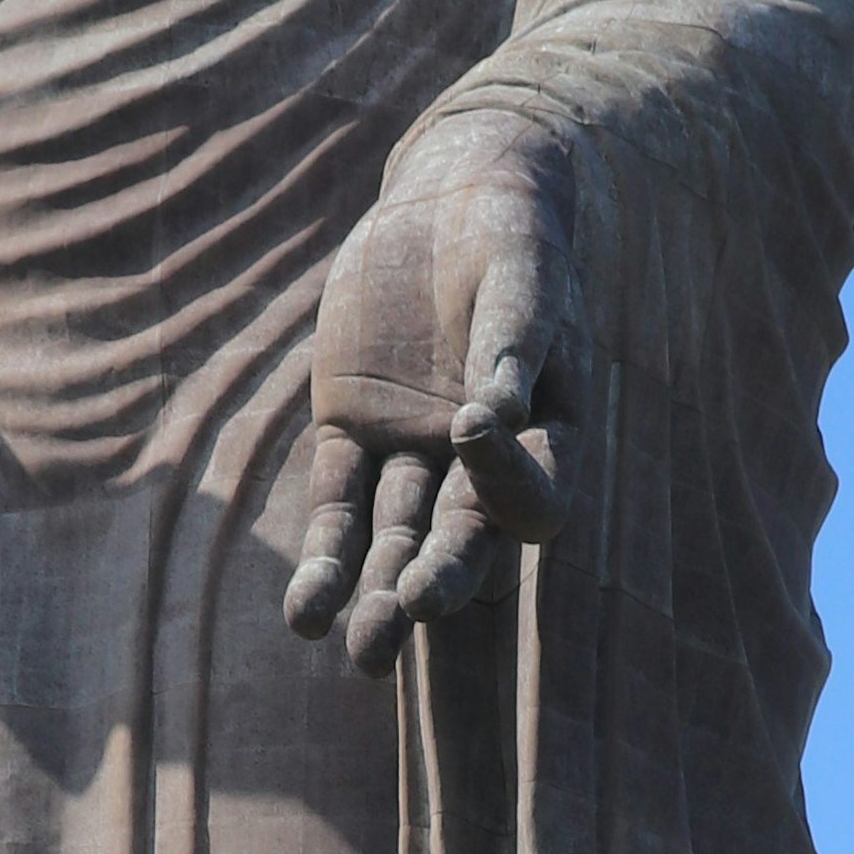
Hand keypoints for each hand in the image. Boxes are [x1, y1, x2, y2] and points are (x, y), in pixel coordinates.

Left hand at [286, 134, 575, 670]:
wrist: (451, 199)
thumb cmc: (509, 237)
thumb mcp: (522, 279)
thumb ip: (514, 344)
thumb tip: (499, 416)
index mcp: (547, 438)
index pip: (536, 500)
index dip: (508, 485)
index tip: (471, 428)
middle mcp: (483, 464)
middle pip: (466, 539)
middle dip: (442, 577)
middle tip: (416, 612)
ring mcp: (414, 454)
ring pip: (397, 539)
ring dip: (378, 595)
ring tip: (363, 654)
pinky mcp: (352, 435)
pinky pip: (338, 508)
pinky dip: (324, 560)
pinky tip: (307, 615)